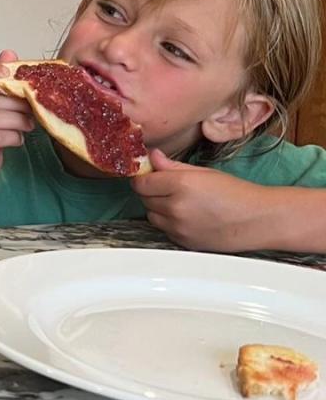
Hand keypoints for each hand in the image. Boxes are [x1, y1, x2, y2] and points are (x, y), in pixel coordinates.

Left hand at [131, 147, 270, 251]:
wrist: (258, 220)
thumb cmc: (236, 193)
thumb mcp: (204, 172)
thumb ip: (173, 166)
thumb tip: (152, 157)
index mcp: (181, 185)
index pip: (142, 182)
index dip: (143, 177)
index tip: (148, 175)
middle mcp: (175, 207)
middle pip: (144, 199)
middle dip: (152, 191)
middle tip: (169, 187)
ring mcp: (178, 228)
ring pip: (151, 215)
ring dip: (158, 208)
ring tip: (181, 202)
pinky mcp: (182, 242)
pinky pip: (164, 230)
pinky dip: (169, 223)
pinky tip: (188, 216)